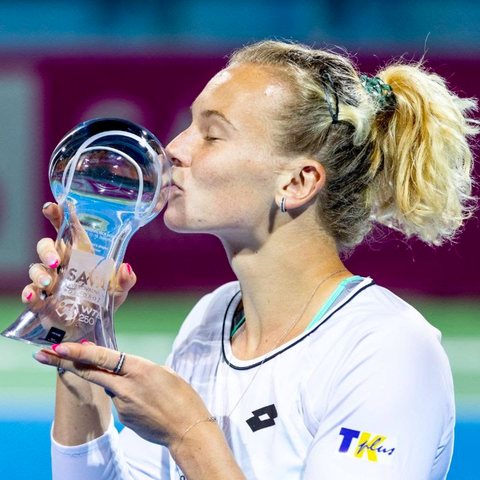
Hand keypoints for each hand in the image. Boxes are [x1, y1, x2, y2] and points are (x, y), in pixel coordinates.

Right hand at [22, 202, 136, 308]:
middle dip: (46, 250)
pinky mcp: (42, 300)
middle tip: (56, 261)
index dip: (57, 216)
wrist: (93, 325)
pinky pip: (30, 293)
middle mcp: (62, 264)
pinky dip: (28, 294)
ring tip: (48, 283)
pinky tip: (32, 296)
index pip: (66, 230)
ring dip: (39, 274)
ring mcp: (50, 281)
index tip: (51, 207)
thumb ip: (125, 280)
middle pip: (46, 247)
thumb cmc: (104, 300)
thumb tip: (127, 268)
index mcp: (79, 255)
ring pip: (36, 269)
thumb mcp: (118, 289)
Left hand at [33, 342, 212, 448]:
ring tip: (150, 393)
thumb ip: (140, 368)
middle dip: (64, 362)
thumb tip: (123, 368)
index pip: (102, 358)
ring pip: (109, 386)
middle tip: (43, 354)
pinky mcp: (124, 417)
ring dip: (116, 382)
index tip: (59, 347)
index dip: (78, 352)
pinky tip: (150, 403)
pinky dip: (129, 397)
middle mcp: (126, 387)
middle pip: (90, 372)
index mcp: (140, 370)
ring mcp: (123, 404)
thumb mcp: (165, 373)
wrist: (189, 430)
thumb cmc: (183, 398)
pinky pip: (120, 400)